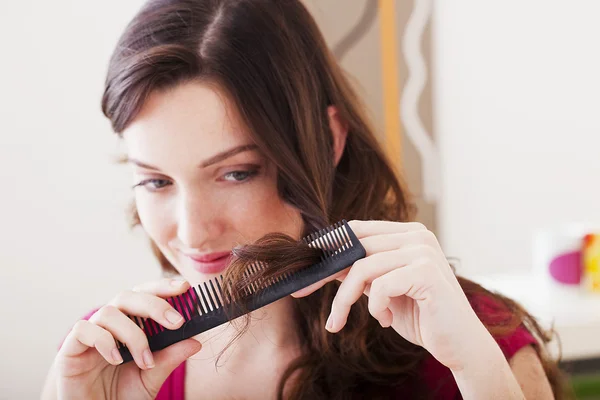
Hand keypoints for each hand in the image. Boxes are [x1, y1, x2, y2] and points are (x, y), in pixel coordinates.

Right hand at [52, 278, 201, 399]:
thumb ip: (169, 358)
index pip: (144, 295)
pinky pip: (83, 330)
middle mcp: (109, 324)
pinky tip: (117, 359)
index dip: (162, 287)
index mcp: (129, 324)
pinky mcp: (69, 348)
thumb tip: (196, 341)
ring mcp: (89, 334)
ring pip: (109, 312)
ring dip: (133, 334)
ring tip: (145, 360)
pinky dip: (104, 341)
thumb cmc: (120, 395)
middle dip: (155, 304)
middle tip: (176, 321)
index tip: (185, 287)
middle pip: (128, 296)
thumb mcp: (152, 377)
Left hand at [293, 220, 493, 370]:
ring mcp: (423, 251)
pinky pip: (381, 286)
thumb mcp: (383, 290)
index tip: (306, 265)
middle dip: (324, 273)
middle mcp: (416, 236)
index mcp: (407, 234)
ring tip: (340, 320)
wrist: (459, 344)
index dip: (328, 246)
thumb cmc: (421, 316)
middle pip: (355, 247)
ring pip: (362, 267)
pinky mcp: (426, 272)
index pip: (356, 230)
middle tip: (303, 292)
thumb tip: (324, 263)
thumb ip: (362, 272)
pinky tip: (387, 320)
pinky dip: (376, 307)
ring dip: (344, 299)